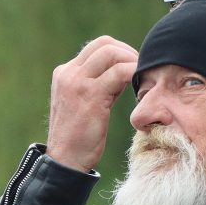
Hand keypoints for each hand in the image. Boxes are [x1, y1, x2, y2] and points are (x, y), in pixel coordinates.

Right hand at [46, 35, 138, 172]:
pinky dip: (133, 73)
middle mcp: (68, 73)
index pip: (95, 48)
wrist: (65, 160)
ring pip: (112, 53)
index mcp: (64, 73)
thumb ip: (97, 85)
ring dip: (132, 61)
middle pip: (104, 44)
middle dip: (127, 52)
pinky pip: (119, 72)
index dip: (118, 52)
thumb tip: (121, 72)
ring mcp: (77, 82)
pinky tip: (139, 87)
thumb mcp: (82, 104)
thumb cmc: (77, 137)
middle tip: (140, 69)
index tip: (131, 66)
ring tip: (141, 78)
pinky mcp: (90, 94)